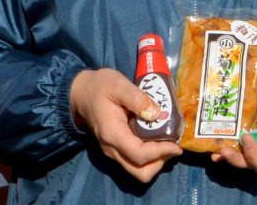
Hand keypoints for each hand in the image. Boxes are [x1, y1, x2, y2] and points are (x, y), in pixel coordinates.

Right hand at [70, 68, 182, 182]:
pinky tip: (156, 137)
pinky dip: (148, 155)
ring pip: (137, 168)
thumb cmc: (99, 86)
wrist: (80, 91)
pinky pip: (133, 159)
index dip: (161, 152)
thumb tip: (156, 114)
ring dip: (155, 160)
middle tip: (173, 145)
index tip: (176, 144)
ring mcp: (112, 149)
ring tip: (167, 141)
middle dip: (160, 162)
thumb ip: (137, 98)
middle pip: (139, 172)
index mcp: (113, 134)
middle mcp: (112, 148)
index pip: (139, 155)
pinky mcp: (115, 146)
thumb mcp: (118, 84)